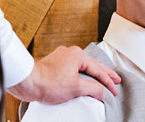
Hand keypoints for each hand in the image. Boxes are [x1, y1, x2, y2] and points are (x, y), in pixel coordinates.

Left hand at [6, 45, 120, 104]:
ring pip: (83, 66)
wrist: (28, 81)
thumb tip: (102, 91)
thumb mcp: (76, 88)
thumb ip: (93, 89)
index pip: (98, 69)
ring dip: (93, 74)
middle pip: (92, 65)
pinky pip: (74, 69)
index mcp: (77, 55)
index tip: (114, 90)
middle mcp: (70, 53)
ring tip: (103, 79)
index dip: (108, 81)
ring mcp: (62, 57)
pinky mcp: (55, 64)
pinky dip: (82, 75)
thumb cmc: (48, 82)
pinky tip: (85, 80)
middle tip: (116, 79)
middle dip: (105, 73)